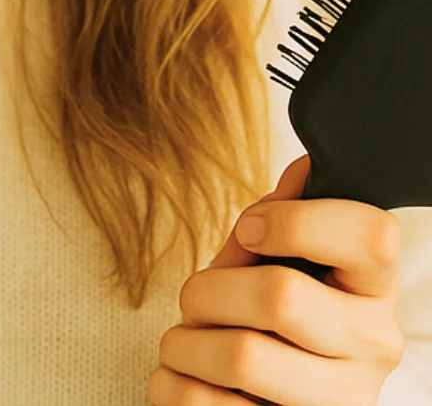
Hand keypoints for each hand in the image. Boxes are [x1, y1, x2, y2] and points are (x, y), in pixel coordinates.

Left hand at [147, 154, 404, 403]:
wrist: (270, 404)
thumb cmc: (273, 321)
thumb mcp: (281, 265)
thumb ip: (284, 219)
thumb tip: (307, 166)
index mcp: (374, 289)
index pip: (371, 236)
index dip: (296, 221)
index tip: (250, 228)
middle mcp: (373, 348)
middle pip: (280, 294)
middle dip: (210, 289)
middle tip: (195, 298)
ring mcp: (340, 402)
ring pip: (241, 355)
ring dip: (185, 341)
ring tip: (185, 341)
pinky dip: (173, 384)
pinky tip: (186, 378)